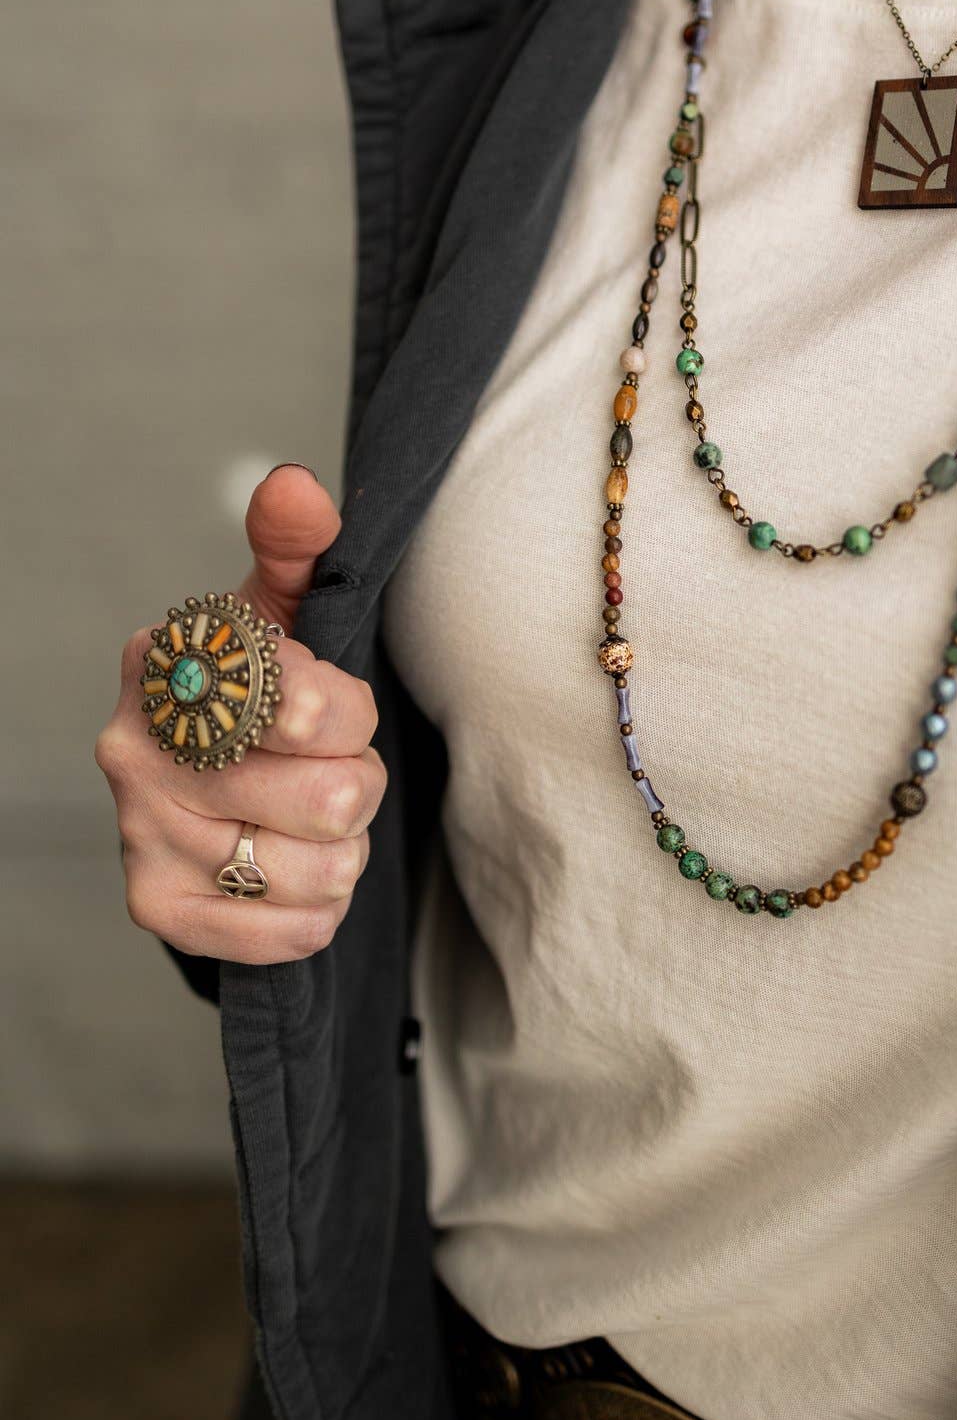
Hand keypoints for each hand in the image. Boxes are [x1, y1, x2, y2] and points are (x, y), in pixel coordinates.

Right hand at [95, 465, 385, 963]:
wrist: (209, 782)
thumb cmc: (255, 688)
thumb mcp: (279, 609)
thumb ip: (297, 546)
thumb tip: (296, 488)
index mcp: (168, 660)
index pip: (315, 709)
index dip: (351, 716)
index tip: (328, 711)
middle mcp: (136, 749)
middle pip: (334, 799)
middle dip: (358, 786)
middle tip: (327, 772)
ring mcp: (139, 835)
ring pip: (323, 870)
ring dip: (342, 850)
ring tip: (307, 819)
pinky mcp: (158, 909)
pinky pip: (294, 932)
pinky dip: (317, 909)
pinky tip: (290, 869)